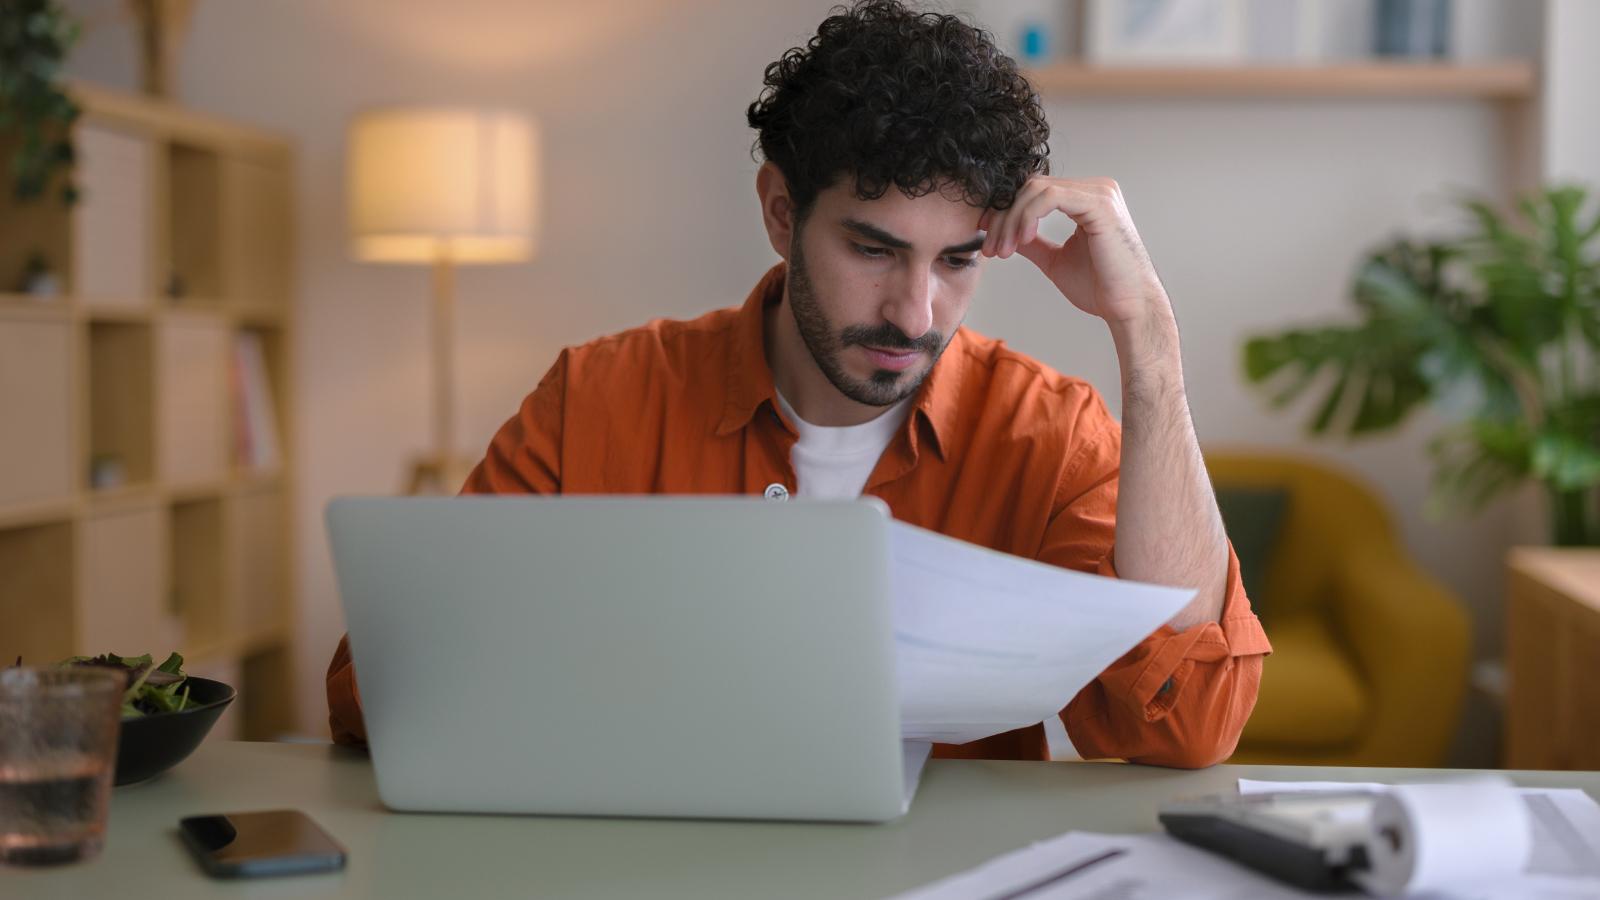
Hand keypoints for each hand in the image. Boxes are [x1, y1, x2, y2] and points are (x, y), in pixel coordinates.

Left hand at [978, 177, 1168, 327]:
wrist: (1126, 307)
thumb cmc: (1100, 287)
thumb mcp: (1055, 260)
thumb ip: (1033, 242)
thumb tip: (1005, 233)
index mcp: (1086, 198)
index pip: (1035, 191)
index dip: (1006, 210)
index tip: (987, 236)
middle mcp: (1095, 189)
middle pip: (1031, 187)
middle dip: (1004, 217)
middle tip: (991, 249)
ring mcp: (1100, 193)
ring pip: (1036, 190)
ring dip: (1012, 220)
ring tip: (1004, 250)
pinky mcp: (1100, 204)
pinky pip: (1050, 197)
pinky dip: (1027, 217)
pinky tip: (1022, 240)